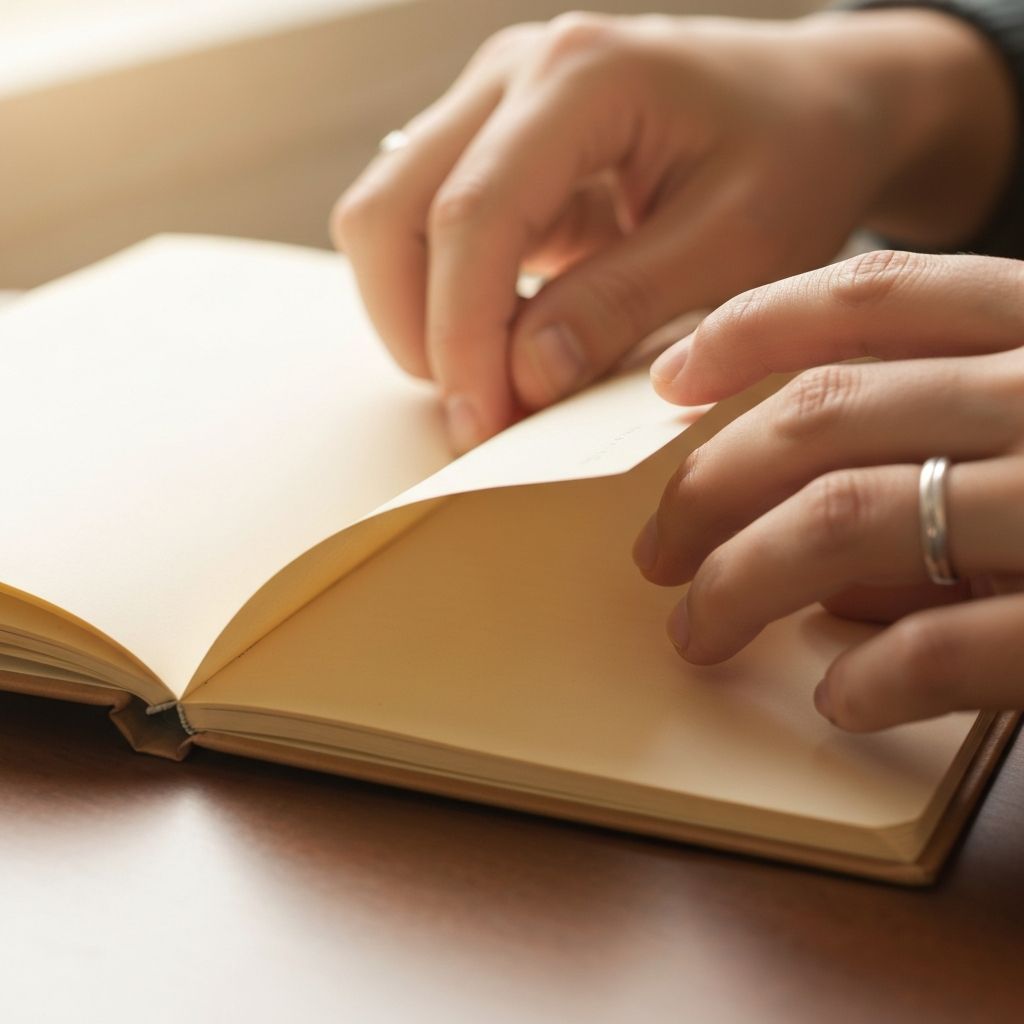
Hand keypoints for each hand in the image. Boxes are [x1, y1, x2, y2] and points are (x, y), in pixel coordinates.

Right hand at [333, 10, 1012, 450]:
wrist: (819, 104)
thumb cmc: (798, 160)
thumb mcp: (736, 245)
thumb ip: (621, 305)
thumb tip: (520, 377)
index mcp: (585, 75)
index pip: (474, 214)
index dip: (462, 336)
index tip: (481, 429)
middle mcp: (515, 73)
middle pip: (391, 210)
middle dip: (419, 331)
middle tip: (481, 418)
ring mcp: (493, 104)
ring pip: (388, 219)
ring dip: (419, 317)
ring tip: (492, 385)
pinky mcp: (493, 146)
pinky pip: (423, 227)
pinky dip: (441, 298)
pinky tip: (498, 344)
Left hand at [633, 250, 1023, 731]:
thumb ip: (948, 440)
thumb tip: (804, 524)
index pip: (877, 296)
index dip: (752, 326)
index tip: (667, 376)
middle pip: (825, 414)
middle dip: (709, 486)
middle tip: (656, 551)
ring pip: (851, 519)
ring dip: (745, 582)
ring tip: (700, 631)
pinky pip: (960, 642)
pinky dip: (879, 674)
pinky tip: (841, 698)